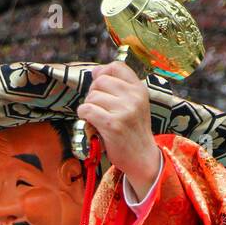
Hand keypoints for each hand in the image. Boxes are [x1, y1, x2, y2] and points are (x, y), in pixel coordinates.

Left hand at [77, 62, 158, 197]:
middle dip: (93, 93)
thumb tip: (95, 71)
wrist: (142, 157)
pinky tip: (91, 123)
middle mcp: (134, 97)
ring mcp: (124, 111)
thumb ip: (118, 87)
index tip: (100, 86)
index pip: (117, 66)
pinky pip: (87, 110)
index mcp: (140, 90)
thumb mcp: (135, 104)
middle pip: (100, 81)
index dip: (103, 72)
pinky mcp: (112, 125)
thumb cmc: (133, 131)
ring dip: (88, 107)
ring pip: (92, 96)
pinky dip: (84, 116)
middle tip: (97, 107)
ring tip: (96, 118)